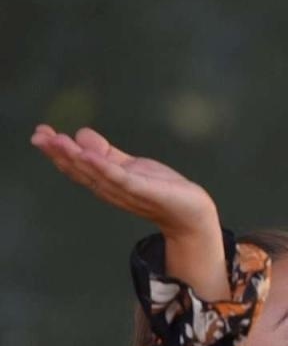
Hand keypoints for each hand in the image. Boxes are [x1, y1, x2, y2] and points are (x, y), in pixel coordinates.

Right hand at [31, 124, 219, 238]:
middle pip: (79, 170)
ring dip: (74, 157)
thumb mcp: (129, 167)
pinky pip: (121, 178)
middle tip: (39, 135)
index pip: (77, 166)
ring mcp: (126, 191)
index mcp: (106, 182)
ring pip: (95, 173)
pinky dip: (104, 168)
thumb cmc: (161, 189)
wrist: (191, 212)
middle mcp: (111, 189)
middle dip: (58, 153)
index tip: (40, 133)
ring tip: (58, 141)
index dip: (57, 151)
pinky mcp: (144, 190)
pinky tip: (90, 156)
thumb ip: (106, 154)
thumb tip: (80, 136)